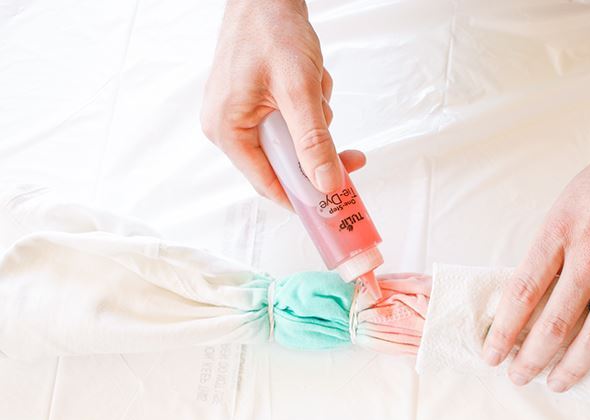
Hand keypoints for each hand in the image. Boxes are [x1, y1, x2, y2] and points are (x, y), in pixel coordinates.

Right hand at [201, 0, 364, 207]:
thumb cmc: (271, 31)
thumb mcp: (299, 91)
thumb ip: (314, 141)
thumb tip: (326, 182)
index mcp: (227, 130)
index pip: (268, 184)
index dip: (304, 196)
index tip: (335, 204)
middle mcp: (227, 127)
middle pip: (284, 164)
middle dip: (316, 146)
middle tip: (348, 149)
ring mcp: (239, 114)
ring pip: (292, 142)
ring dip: (315, 120)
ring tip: (315, 86)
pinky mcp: (254, 103)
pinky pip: (290, 122)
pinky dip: (308, 107)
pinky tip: (311, 82)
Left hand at [482, 116, 589, 391]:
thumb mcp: (567, 201)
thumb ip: (551, 245)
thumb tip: (531, 290)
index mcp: (561, 232)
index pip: (523, 294)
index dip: (504, 331)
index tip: (491, 353)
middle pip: (554, 323)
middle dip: (531, 358)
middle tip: (519, 377)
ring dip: (571, 367)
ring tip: (556, 383)